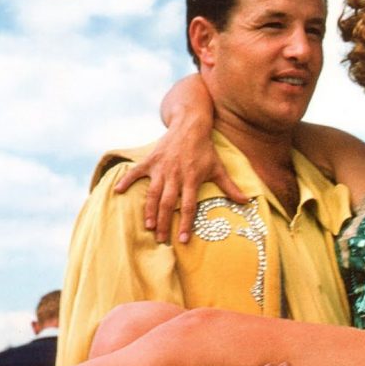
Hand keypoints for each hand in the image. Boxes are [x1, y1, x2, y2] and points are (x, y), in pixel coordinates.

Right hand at [114, 130, 245, 244]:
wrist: (190, 125)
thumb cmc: (205, 149)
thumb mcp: (219, 168)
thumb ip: (230, 187)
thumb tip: (247, 202)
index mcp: (191, 179)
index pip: (189, 207)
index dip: (186, 224)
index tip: (183, 240)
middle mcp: (175, 176)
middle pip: (168, 204)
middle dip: (164, 223)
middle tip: (161, 240)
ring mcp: (161, 168)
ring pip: (152, 193)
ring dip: (149, 210)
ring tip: (148, 226)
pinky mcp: (150, 160)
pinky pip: (135, 172)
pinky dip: (126, 180)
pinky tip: (117, 191)